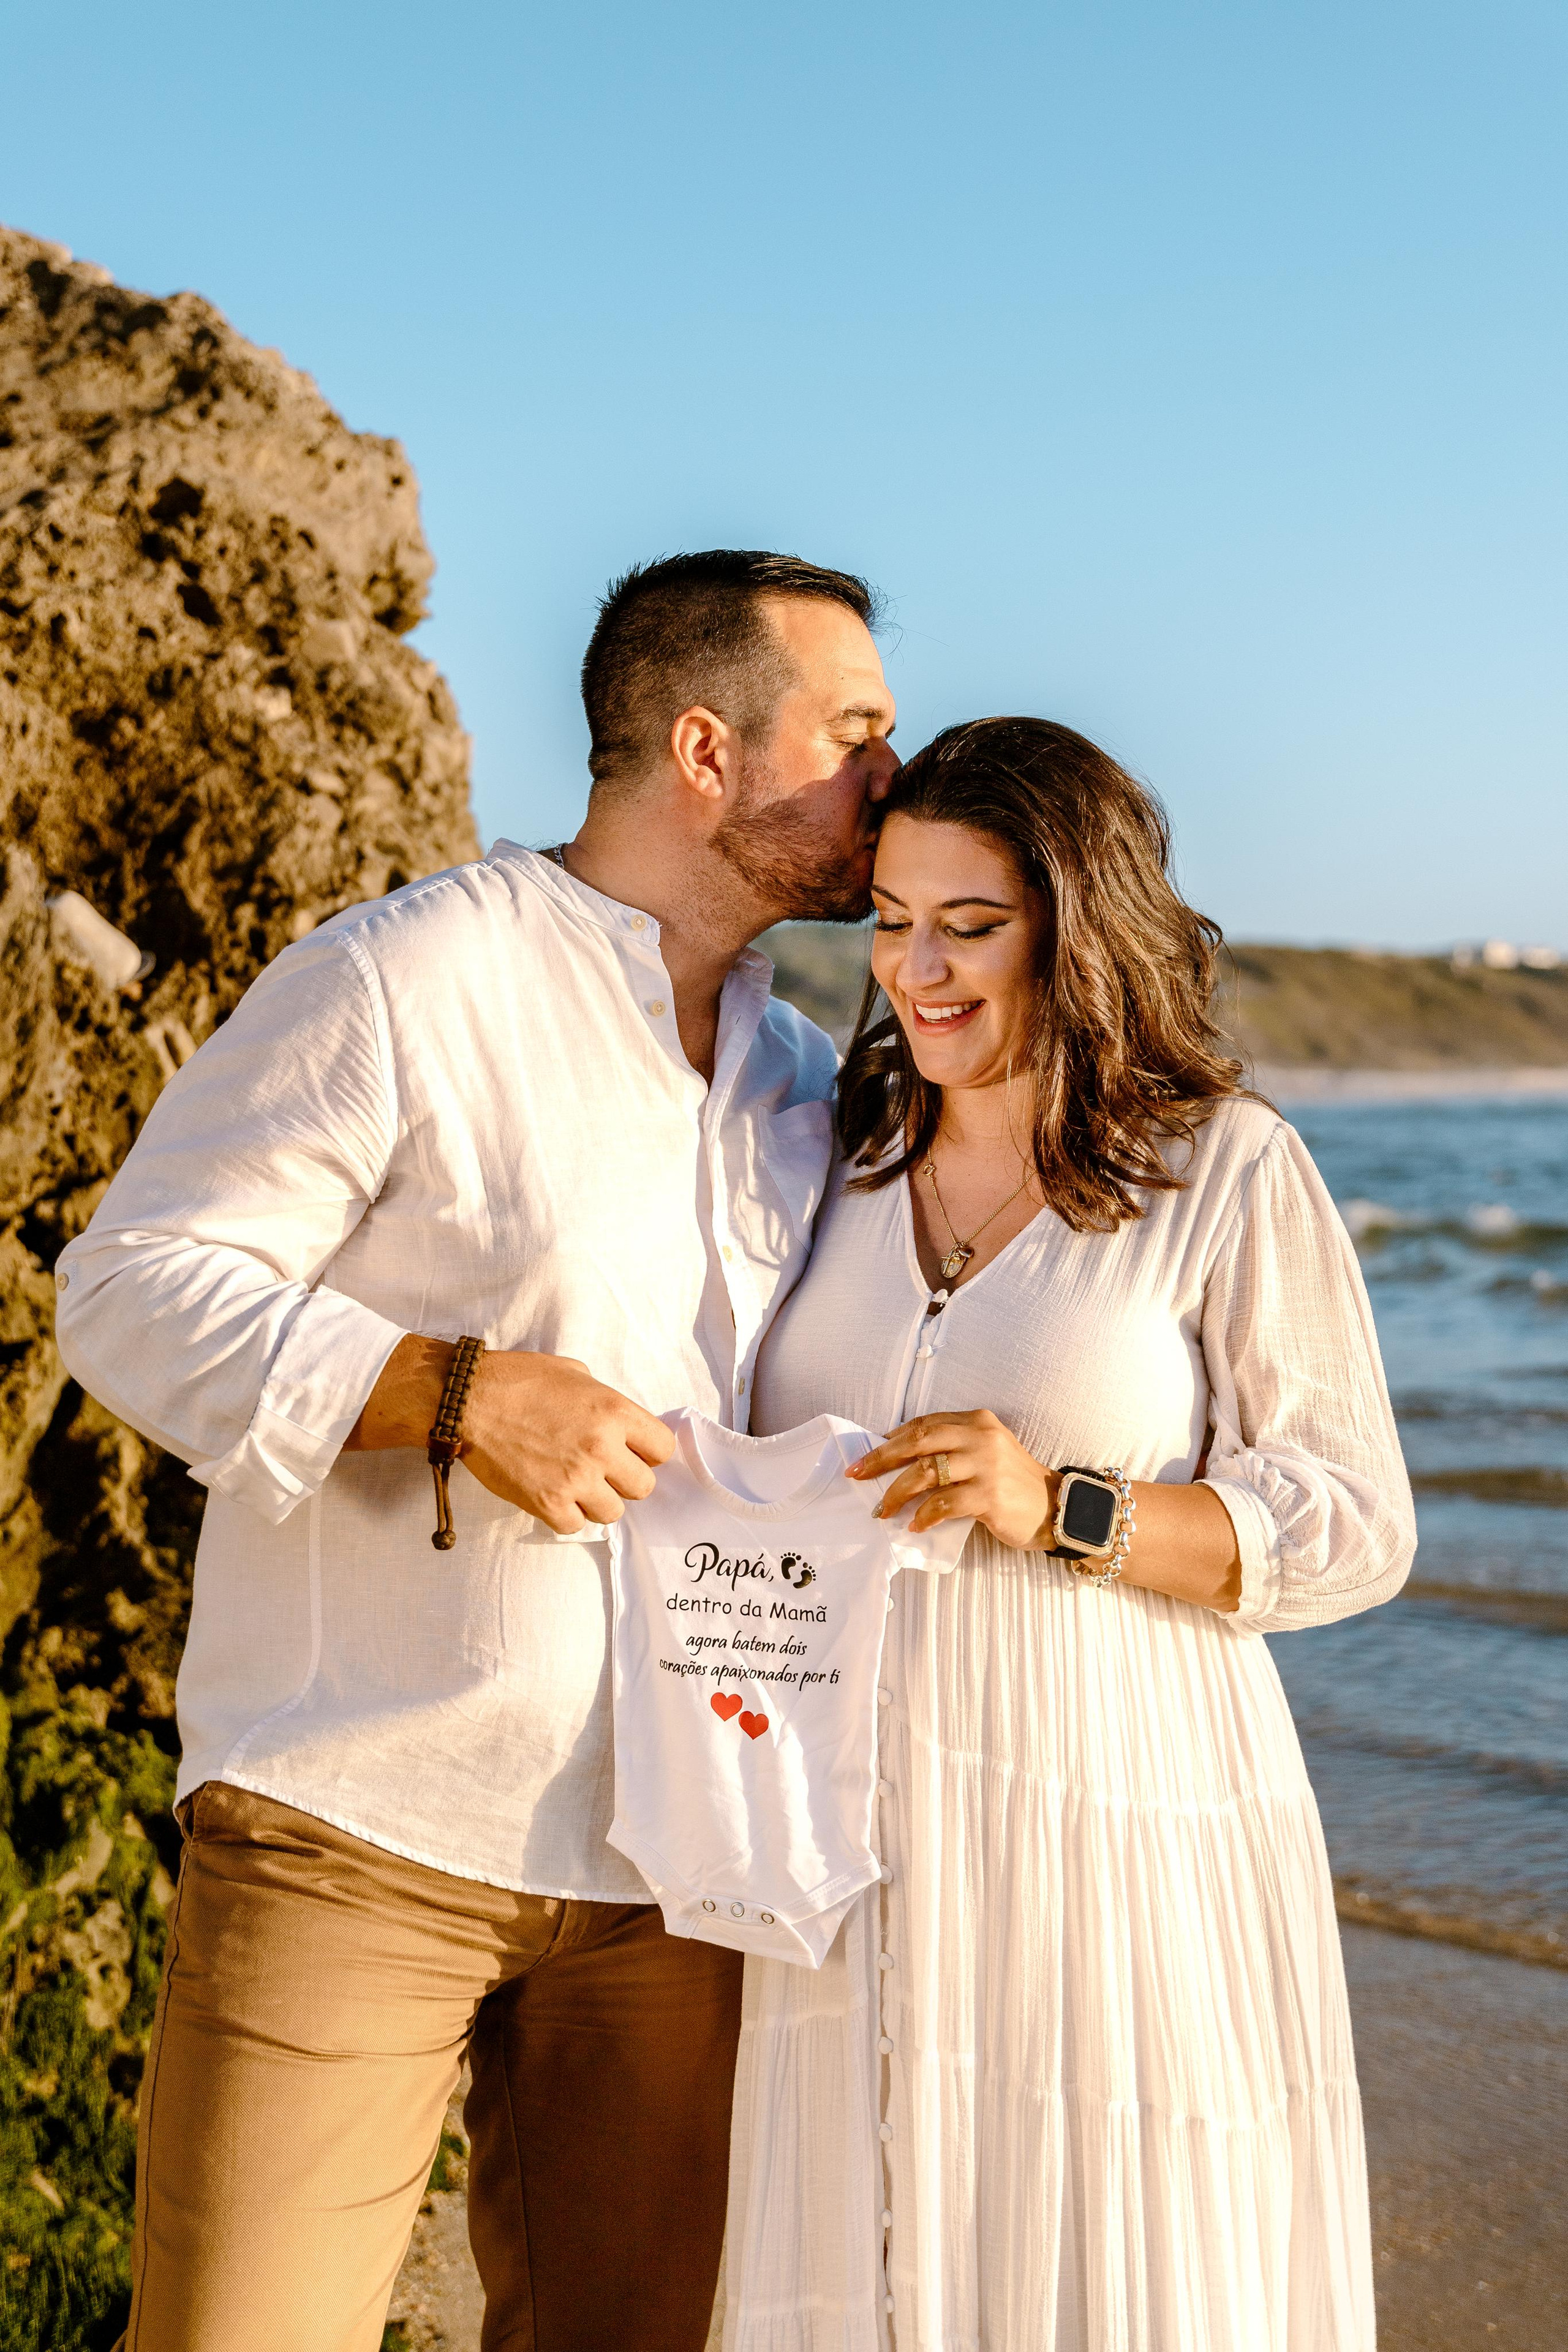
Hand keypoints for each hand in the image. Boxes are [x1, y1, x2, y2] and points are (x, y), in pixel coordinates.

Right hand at [346, 1337, 674, 1533]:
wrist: (468, 1401)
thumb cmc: (518, 1380)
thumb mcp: (573, 1374)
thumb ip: (603, 1400)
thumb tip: (617, 1423)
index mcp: (614, 1411)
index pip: (663, 1449)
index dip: (648, 1452)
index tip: (632, 1452)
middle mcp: (602, 1447)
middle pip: (643, 1487)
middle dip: (624, 1481)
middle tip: (601, 1472)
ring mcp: (576, 1478)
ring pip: (613, 1513)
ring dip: (596, 1502)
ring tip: (574, 1485)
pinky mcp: (547, 1502)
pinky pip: (575, 1525)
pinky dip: (565, 1515)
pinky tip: (551, 1496)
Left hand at [848, 1409, 1059, 1548]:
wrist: (1054, 1507)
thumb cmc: (1011, 1483)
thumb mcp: (983, 1453)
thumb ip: (950, 1449)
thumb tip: (896, 1458)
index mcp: (976, 1421)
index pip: (923, 1423)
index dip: (890, 1440)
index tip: (866, 1458)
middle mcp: (980, 1437)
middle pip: (918, 1441)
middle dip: (881, 1458)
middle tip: (856, 1476)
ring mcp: (987, 1465)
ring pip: (926, 1473)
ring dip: (896, 1493)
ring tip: (881, 1511)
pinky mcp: (990, 1495)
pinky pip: (945, 1503)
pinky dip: (924, 1515)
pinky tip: (914, 1526)